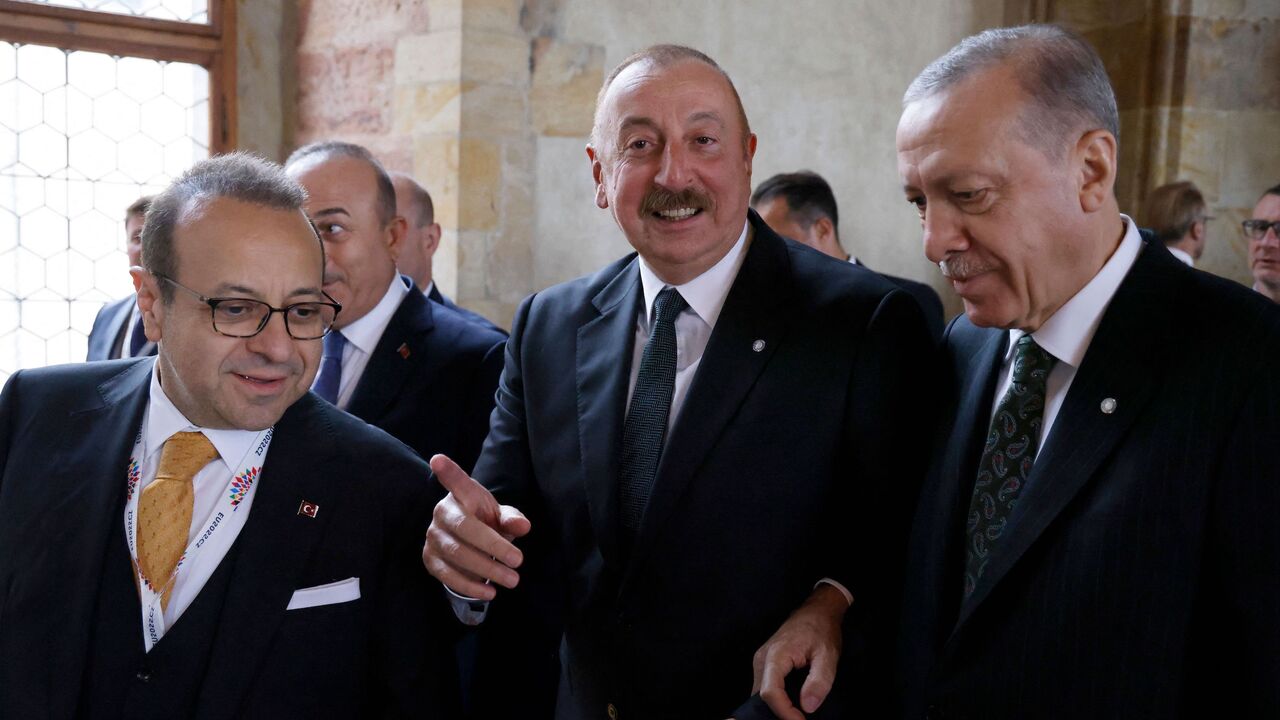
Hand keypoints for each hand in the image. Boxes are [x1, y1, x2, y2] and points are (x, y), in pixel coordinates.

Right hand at [422, 454, 530, 599]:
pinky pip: (447, 574)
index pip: (457, 482)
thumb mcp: (502, 517)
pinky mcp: (429, 558)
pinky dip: (469, 585)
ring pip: (457, 553)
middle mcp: (443, 513)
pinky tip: (490, 592)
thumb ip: (512, 519)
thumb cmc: (487, 523)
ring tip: (512, 580)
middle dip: (493, 546)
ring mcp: (433, 536)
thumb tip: (523, 526)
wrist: (469, 543)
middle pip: (465, 528)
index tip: (438, 459)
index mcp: (463, 495)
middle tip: (519, 561)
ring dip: (487, 569)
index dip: (448, 472)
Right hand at [751, 584, 847, 719]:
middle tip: (800, 719)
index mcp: (776, 655)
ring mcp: (760, 661)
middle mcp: (762, 659)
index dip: (785, 712)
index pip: (770, 693)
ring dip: (776, 707)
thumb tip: (808, 707)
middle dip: (779, 713)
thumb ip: (819, 681)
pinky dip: (775, 699)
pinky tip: (790, 705)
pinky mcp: (763, 664)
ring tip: (796, 715)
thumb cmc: (822, 630)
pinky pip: (764, 687)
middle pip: (761, 696)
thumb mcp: (828, 656)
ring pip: (760, 694)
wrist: (816, 611)